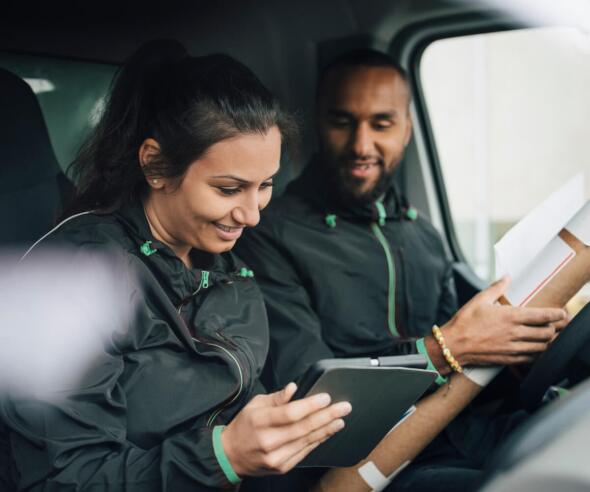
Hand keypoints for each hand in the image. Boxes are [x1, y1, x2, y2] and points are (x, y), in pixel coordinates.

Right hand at [221, 383, 351, 476]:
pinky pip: (305, 452)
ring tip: (340, 420)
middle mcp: (268, 440)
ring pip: (307, 441)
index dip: (311, 406)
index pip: (290, 413)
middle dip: (327, 416)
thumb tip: (294, 388)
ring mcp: (276, 457)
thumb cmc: (245, 425)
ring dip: (327, 429)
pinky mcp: (282, 467)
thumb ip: (277, 397)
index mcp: (260, 421)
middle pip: (303, 428)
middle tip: (344, 407)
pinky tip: (327, 432)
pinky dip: (318, 441)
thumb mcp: (255, 404)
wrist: (231, 455)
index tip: (326, 398)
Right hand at [431, 276, 566, 367]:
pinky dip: (537, 353)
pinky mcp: (509, 359)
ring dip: (548, 341)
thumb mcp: (479, 299)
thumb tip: (507, 277)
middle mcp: (515, 333)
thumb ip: (496, 287)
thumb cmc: (464, 321)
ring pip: (542, 346)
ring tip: (548, 336)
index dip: (557, 314)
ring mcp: (513, 347)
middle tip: (556, 324)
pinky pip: (531, 358)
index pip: (543, 316)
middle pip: (547, 332)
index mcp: (510, 316)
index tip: (562, 313)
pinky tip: (535, 348)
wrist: (454, 344)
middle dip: (555, 328)